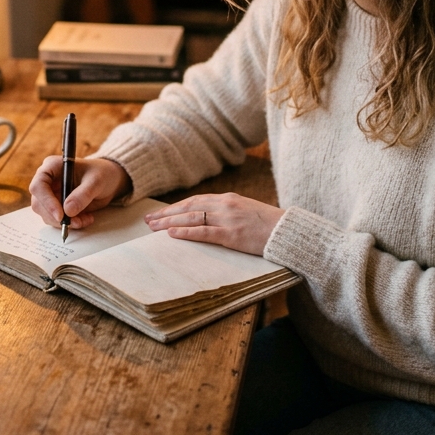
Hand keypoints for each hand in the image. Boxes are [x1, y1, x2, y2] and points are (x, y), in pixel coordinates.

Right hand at [29, 156, 131, 228]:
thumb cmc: (101, 173)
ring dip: (65, 222)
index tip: (60, 215)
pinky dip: (70, 224)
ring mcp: (51, 195)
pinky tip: (86, 219)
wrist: (109, 180)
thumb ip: (83, 194)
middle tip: (76, 222)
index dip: (46, 201)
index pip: (39, 185)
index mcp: (52, 167)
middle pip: (39, 204)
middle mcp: (47, 181)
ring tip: (85, 220)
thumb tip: (68, 210)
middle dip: (56, 217)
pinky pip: (57, 220)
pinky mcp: (57, 207)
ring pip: (47, 215)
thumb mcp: (96, 181)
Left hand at [144, 193, 285, 255]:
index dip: (174, 207)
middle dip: (166, 214)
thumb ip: (227, 211)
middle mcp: (224, 205)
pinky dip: (186, 232)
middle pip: (188, 207)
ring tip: (154, 228)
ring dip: (170, 223)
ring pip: (192, 218)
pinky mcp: (231, 235)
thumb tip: (208, 217)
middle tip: (148, 220)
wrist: (287, 230)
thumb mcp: (245, 211)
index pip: (194, 201)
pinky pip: (204, 232)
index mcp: (227, 199)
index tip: (159, 213)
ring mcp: (227, 219)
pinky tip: (172, 234)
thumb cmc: (267, 223)